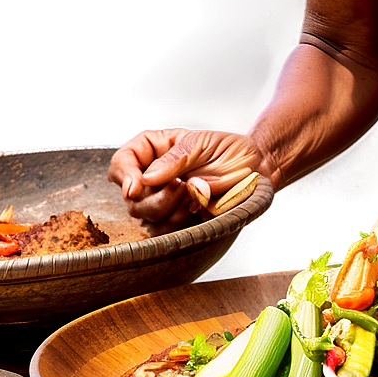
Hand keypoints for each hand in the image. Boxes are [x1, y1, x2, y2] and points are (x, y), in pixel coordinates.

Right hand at [108, 128, 263, 233]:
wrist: (255, 169)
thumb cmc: (229, 150)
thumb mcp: (200, 143)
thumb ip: (173, 159)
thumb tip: (146, 178)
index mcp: (153, 152)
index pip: (122, 164)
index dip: (124, 176)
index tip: (135, 187)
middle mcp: (153, 178)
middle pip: (132, 199)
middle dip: (155, 197)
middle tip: (181, 186)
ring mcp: (164, 201)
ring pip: (147, 219)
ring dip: (171, 210)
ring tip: (195, 194)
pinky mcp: (178, 221)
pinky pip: (166, 233)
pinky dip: (182, 222)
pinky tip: (198, 209)